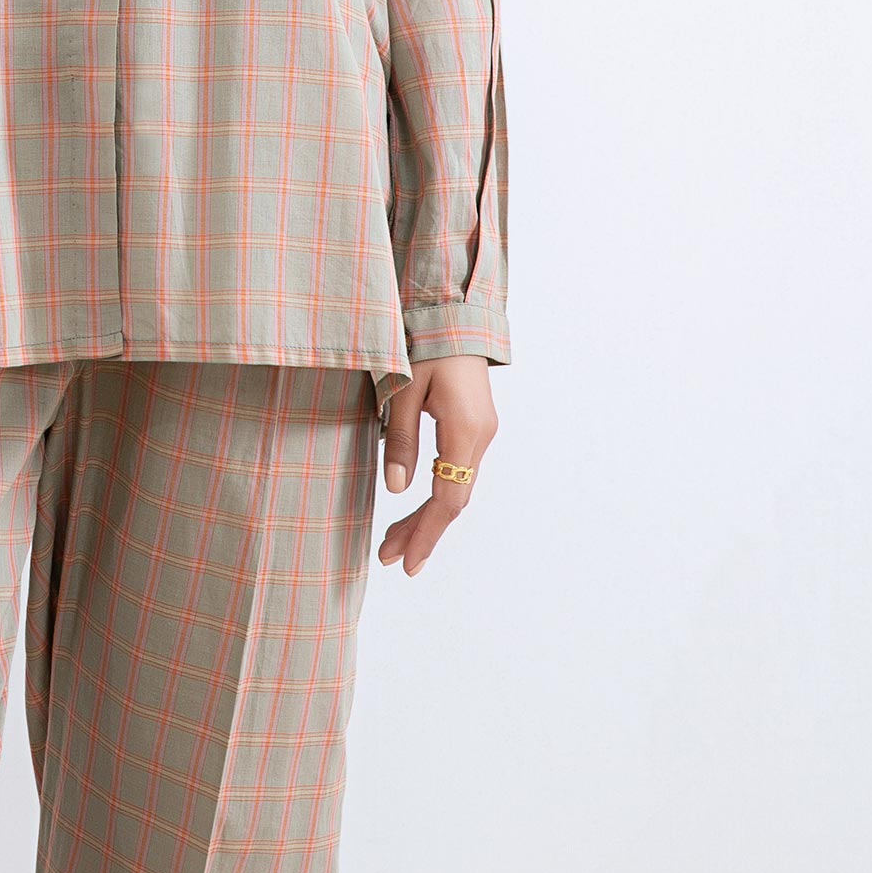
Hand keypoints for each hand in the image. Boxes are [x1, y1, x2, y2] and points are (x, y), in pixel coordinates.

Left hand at [377, 355, 497, 577]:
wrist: (453, 310)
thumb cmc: (424, 341)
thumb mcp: (403, 390)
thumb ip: (401, 440)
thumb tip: (397, 490)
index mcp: (465, 431)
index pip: (448, 499)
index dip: (425, 534)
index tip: (404, 562)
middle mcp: (481, 437)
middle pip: (454, 499)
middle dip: (422, 531)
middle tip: (389, 557)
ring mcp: (482, 431)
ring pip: (457, 486)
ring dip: (428, 514)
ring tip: (394, 539)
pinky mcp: (475, 423)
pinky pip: (458, 470)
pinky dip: (437, 492)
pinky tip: (418, 505)